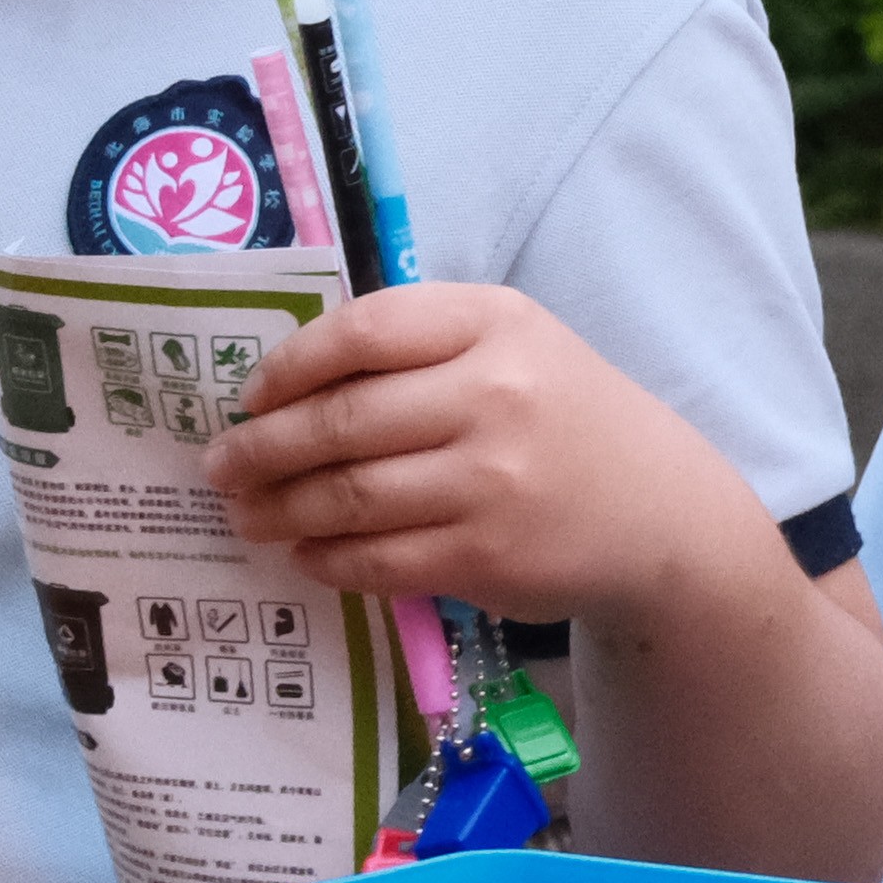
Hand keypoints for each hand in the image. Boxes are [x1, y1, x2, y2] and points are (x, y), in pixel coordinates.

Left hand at [211, 284, 768, 623]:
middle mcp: (496, 393)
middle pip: (338, 422)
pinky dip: (324, 559)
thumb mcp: (516, 349)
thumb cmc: (567, 420)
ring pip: (344, 497)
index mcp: (497, 323)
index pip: (362, 333)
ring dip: (277, 510)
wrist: (662, 512)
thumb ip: (419, 349)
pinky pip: (373, 558)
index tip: (251, 397)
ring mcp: (492, 479)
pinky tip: (308, 553)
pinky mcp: (486, 554)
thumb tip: (284, 389)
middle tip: (220, 467)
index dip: (288, 367)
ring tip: (248, 514)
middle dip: (260, 451)